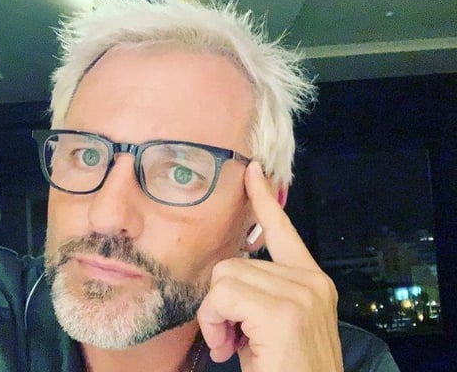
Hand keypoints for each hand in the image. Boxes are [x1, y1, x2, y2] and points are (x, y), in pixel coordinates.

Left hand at [197, 162, 342, 371]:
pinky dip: (214, 322)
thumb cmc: (287, 369)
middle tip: (230, 336)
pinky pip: (222, 295)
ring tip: (231, 343)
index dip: (264, 200)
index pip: (283, 230)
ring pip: (224, 277)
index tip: (253, 173)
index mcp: (310, 281)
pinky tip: (229, 348)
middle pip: (233, 263)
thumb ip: (259, 293)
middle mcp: (311, 281)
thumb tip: (226, 278)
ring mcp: (300, 294)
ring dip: (215, 315)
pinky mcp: (283, 311)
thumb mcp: (272, 326)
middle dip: (220, 301)